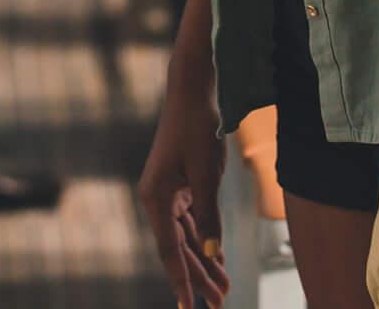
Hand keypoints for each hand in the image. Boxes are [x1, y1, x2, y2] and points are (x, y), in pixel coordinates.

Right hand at [137, 79, 227, 305]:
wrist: (193, 90)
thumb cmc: (197, 128)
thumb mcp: (206, 174)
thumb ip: (209, 217)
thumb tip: (211, 255)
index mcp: (155, 198)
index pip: (169, 250)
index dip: (181, 280)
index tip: (187, 308)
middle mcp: (156, 197)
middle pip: (178, 247)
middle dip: (199, 277)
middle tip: (219, 304)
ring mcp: (167, 190)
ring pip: (186, 236)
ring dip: (204, 261)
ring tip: (223, 289)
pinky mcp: (178, 183)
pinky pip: (191, 220)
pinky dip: (204, 238)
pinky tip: (217, 257)